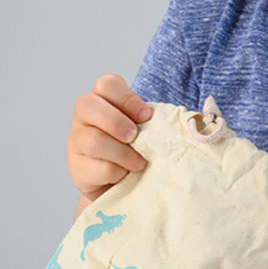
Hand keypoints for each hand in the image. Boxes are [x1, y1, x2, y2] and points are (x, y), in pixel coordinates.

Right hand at [67, 73, 152, 209]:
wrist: (122, 184)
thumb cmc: (137, 149)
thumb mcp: (145, 129)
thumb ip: (156, 119)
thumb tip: (191, 120)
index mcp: (101, 101)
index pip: (106, 84)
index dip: (127, 98)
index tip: (146, 115)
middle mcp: (83, 118)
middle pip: (87, 105)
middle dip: (117, 122)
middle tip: (135, 136)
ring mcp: (76, 144)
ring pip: (93, 140)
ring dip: (123, 152)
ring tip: (139, 162)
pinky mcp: (77, 170)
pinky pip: (97, 168)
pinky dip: (117, 172)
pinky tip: (126, 175)